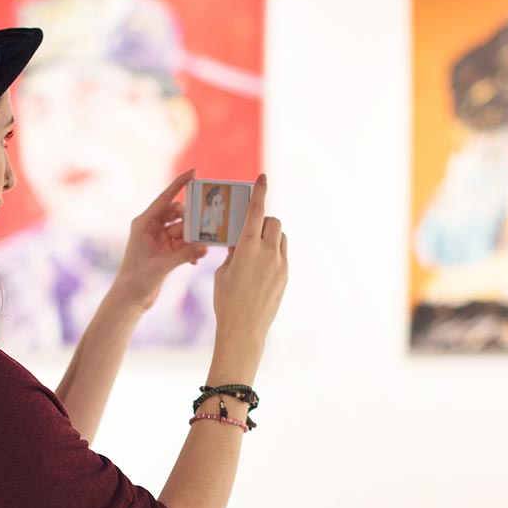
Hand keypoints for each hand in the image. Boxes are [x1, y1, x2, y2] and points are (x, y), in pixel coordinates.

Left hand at [113, 170, 209, 312]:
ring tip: (200, 249)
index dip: (180, 184)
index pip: (166, 198)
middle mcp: (151, 228)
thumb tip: (205, 248)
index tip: (195, 172)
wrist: (129, 299)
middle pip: (178, 214)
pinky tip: (195, 260)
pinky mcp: (164, 251)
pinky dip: (190, 249)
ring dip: (192, 238)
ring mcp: (158, 239)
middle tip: (205, 226)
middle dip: (192, 220)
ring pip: (182, 229)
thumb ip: (185, 254)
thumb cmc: (137, 279)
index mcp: (144, 223)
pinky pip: (183, 243)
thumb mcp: (163, 265)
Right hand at [212, 173, 287, 367]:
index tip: (262, 177)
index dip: (260, 192)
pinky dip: (273, 252)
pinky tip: (260, 266)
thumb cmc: (226, 300)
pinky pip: (282, 254)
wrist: (244, 330)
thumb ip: (234, 252)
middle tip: (249, 231)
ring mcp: (280, 265)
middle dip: (263, 221)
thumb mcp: (223, 272)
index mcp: (248, 248)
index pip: (256, 212)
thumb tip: (242, 243)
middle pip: (273, 222)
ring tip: (254, 250)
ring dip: (269, 236)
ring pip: (281, 237)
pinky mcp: (285, 276)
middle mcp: (268, 253)